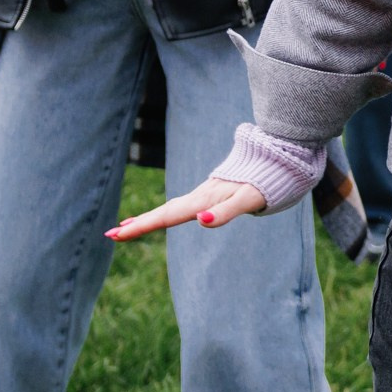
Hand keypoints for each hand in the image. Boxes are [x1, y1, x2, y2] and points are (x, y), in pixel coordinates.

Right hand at [108, 177, 264, 241]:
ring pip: (171, 208)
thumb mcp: (250, 199)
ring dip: (148, 219)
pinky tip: (165, 215)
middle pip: (164, 212)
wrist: (282, 155)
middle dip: (137, 224)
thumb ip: (227, 211)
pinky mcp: (214, 192)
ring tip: (124, 228)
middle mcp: (201, 196)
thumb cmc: (269, 180)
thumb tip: (201, 222)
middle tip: (109, 236)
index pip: (167, 216)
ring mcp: (206, 193)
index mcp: (205, 200)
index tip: (117, 235)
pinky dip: (166, 213)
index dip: (142, 226)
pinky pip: (183, 205)